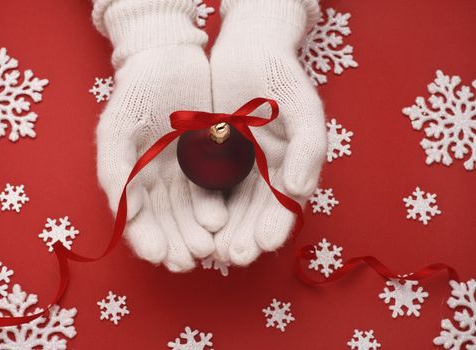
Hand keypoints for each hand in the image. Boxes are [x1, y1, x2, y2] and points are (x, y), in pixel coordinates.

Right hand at [94, 0, 227, 271]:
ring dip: (197, 232)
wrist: (168, 61)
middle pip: (168, 222)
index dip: (147, 240)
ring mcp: (186, 174)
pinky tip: (219, 220)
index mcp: (133, 179)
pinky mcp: (211, 162)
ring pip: (191, 212)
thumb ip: (114, 170)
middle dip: (177, 243)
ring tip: (207, 247)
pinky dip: (215, 206)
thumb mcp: (117, 129)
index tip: (159, 257)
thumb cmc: (136, 94)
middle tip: (188, 260)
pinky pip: (213, 190)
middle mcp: (159, 182)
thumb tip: (125, 214)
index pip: (138, 220)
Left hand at [210, 0, 325, 264]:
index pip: (285, 205)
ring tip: (212, 251)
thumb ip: (308, 148)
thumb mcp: (303, 108)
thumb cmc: (281, 77)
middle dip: (246, 236)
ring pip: (230, 206)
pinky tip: (195, 223)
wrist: (247, 52)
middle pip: (255, 213)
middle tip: (233, 256)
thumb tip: (300, 189)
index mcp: (291, 167)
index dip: (275, 226)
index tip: (264, 244)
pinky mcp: (212, 160)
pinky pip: (206, 187)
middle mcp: (265, 174)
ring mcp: (237, 168)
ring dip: (223, 230)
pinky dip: (202, 206)